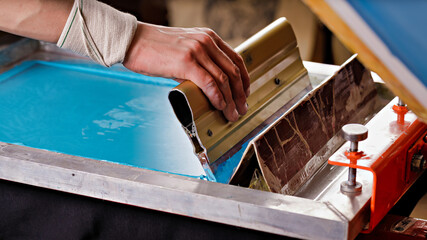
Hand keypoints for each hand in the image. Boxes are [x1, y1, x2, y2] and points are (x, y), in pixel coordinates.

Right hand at [123, 22, 249, 121]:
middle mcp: (207, 41)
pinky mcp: (186, 62)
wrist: (132, 41)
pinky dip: (217, 97)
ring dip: (231, 100)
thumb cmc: (155, 48)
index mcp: (209, 37)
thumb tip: (209, 85)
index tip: (245, 93)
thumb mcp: (184, 48)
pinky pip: (209, 83)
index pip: (236, 59)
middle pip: (233, 71)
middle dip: (240, 94)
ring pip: (223, 79)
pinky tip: (219, 106)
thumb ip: (199, 61)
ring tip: (232, 114)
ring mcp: (197, 50)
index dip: (244, 79)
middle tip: (242, 109)